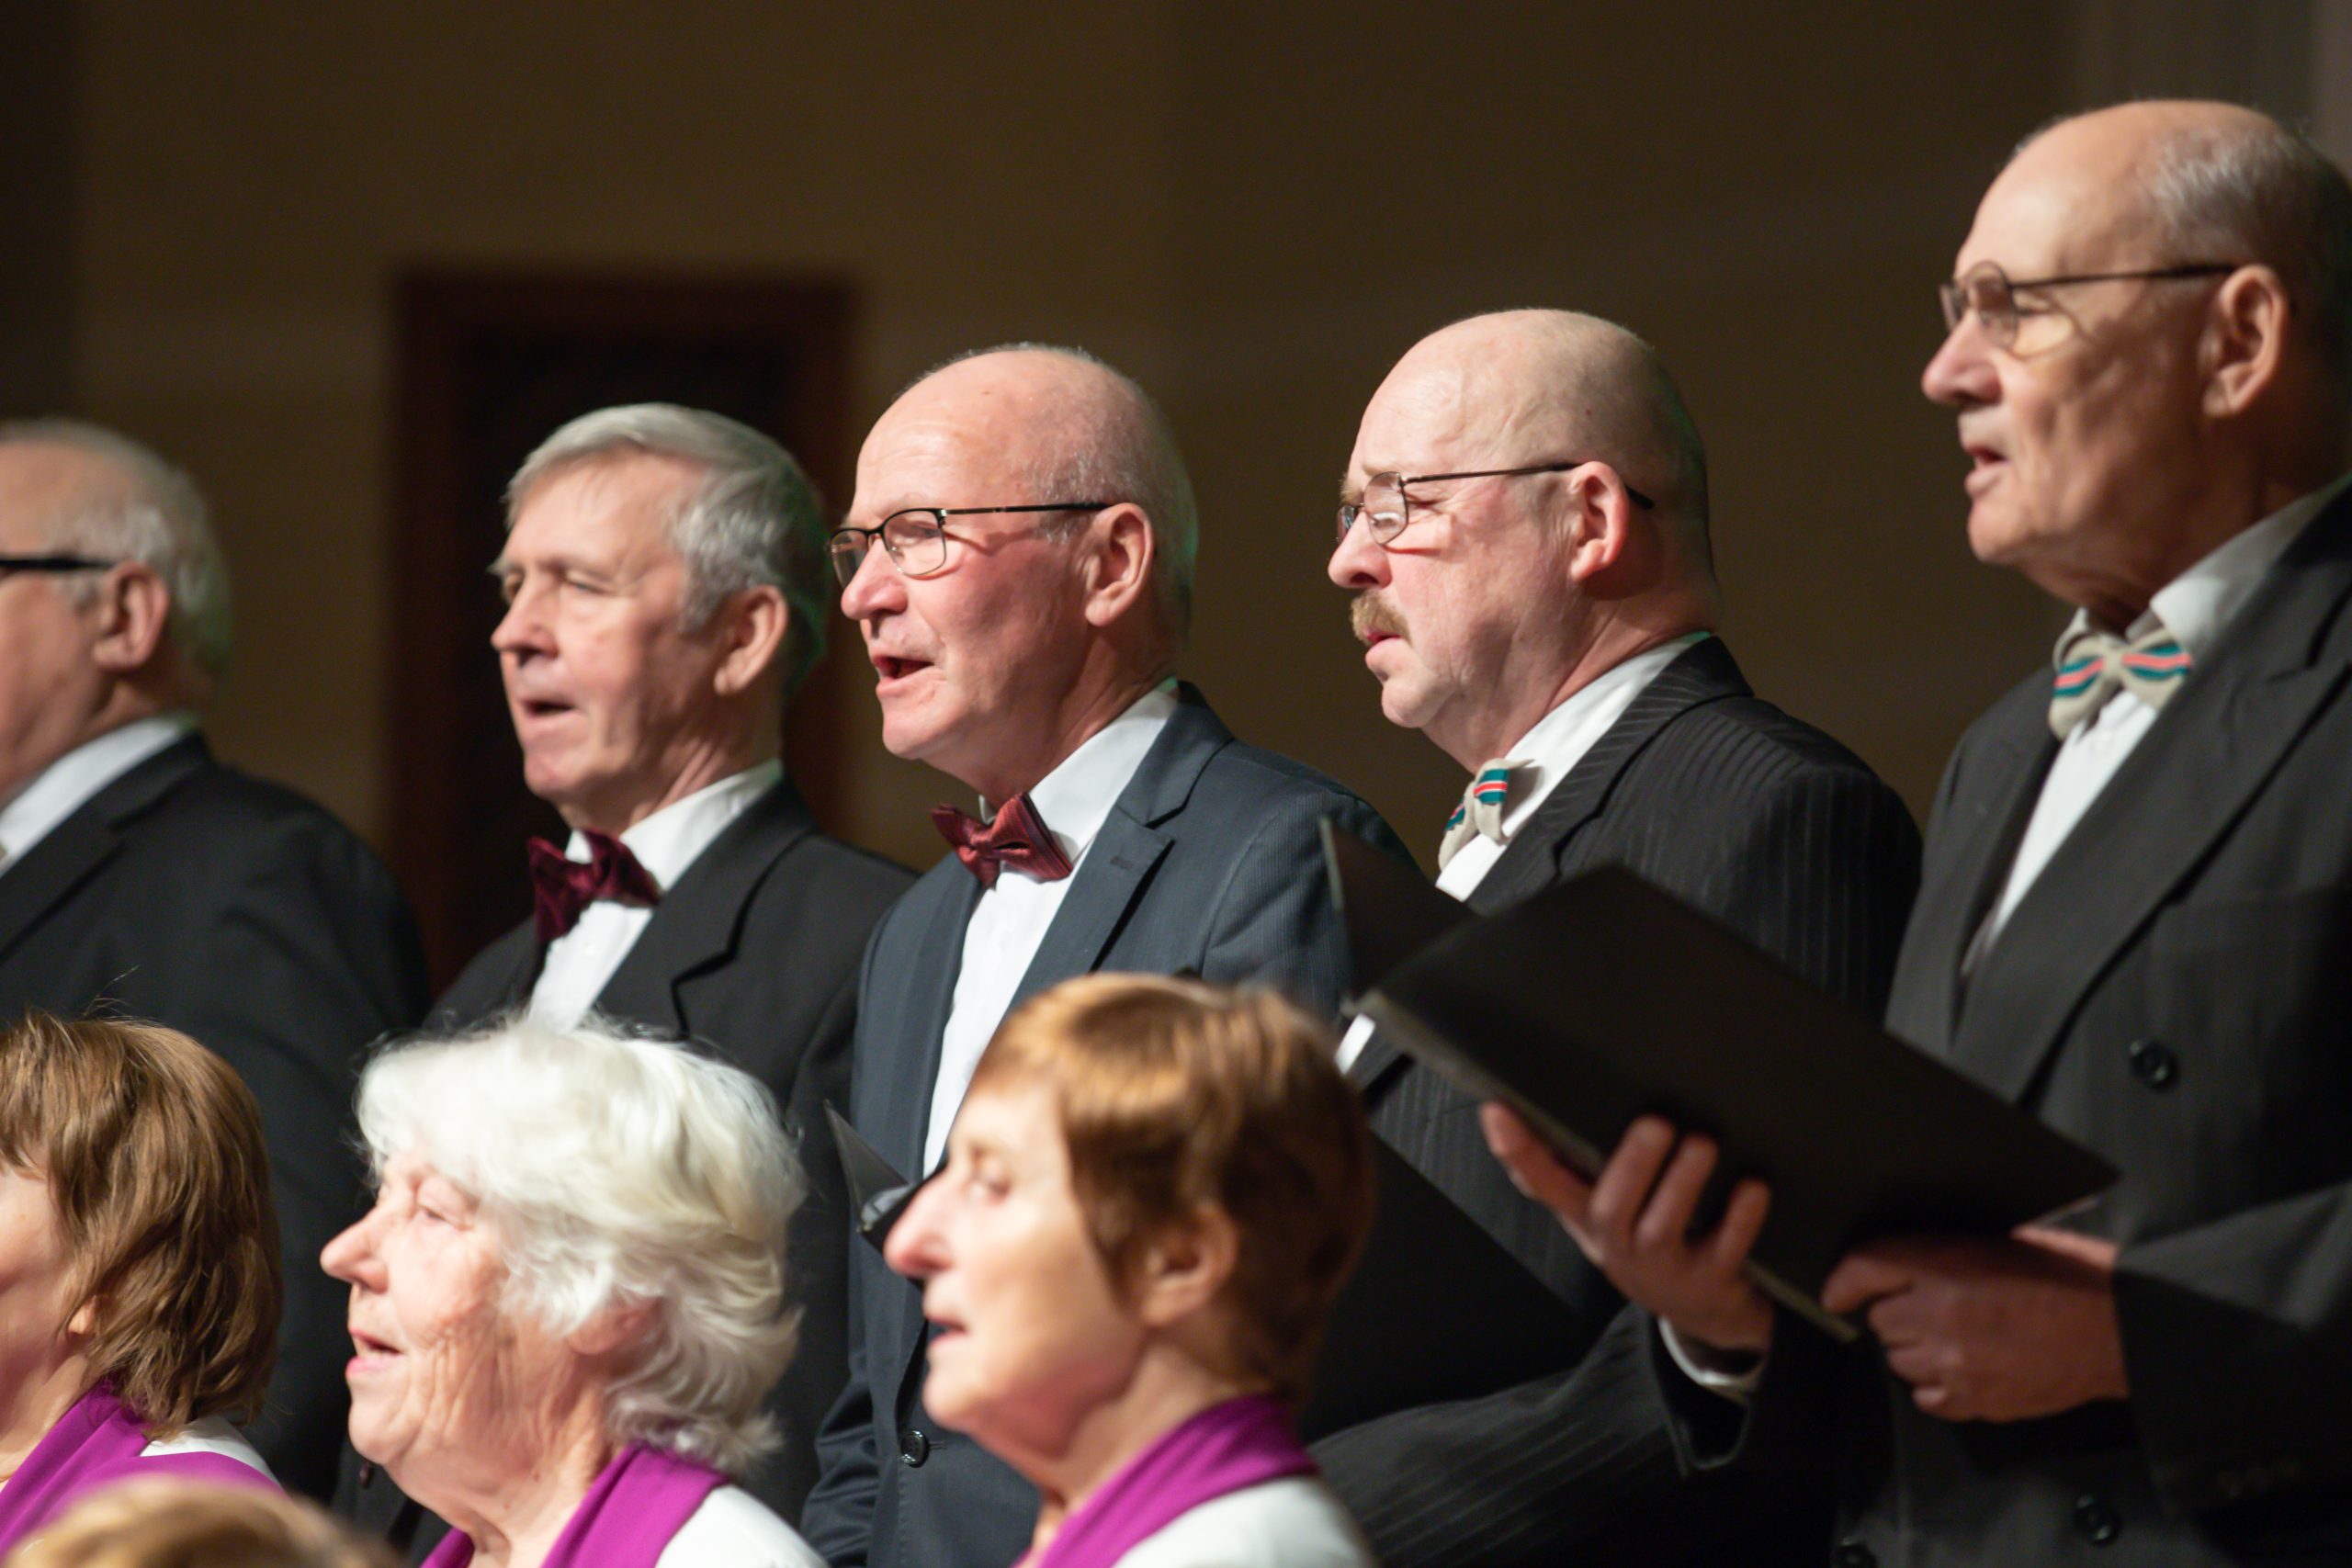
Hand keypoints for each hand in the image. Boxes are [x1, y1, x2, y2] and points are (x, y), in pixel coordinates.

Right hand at [1481, 1104, 1774, 1354]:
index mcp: (1587, 1219)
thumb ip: (1579, 1166)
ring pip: (1662, 1228)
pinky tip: (1752, 1187)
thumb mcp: (1606, 1211)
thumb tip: (1541, 1096)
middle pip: (1608, 1210)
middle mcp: (1618, 1245)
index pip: (1539, 1183)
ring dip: (1681, 1183)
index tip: (1497, 1110)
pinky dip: (1741, 1218)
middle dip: (1630, 1165)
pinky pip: (1727, 1248)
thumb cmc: (1651, 1241)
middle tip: (1656, 1122)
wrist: (1707, 1312)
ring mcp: (1664, 1270)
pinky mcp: (1712, 1282)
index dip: (1515, 1150)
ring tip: (1701, 1142)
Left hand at [1821, 1227, 2126, 1421]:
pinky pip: (1927, 1398)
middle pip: (1880, 1320)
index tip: (1838, 1294)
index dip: (1842, 1281)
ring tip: (1954, 1338)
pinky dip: (1936, 1385)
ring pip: (1898, 1361)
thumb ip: (1945, 1252)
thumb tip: (1902, 1265)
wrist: (2120, 1328)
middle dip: (1897, 1313)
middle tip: (1929, 1308)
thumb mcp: (2000, 1239)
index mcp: (1946, 1266)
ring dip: (1915, 1349)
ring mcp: (1956, 1363)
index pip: (1863, 1268)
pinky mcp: (1976, 1401)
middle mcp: (1940, 1315)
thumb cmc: (2069, 1274)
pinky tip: (1964, 1368)